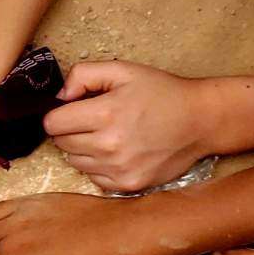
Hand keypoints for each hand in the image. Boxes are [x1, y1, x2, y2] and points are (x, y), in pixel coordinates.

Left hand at [44, 61, 217, 193]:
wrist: (200, 121)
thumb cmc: (162, 93)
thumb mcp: (123, 70)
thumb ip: (83, 75)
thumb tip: (59, 96)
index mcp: (106, 113)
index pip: (52, 124)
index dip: (58, 114)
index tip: (71, 110)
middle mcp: (110, 145)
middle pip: (61, 144)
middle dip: (70, 130)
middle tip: (92, 120)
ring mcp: (119, 168)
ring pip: (75, 162)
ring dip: (82, 149)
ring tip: (106, 134)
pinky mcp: (129, 184)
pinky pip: (94, 177)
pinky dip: (98, 166)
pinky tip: (116, 151)